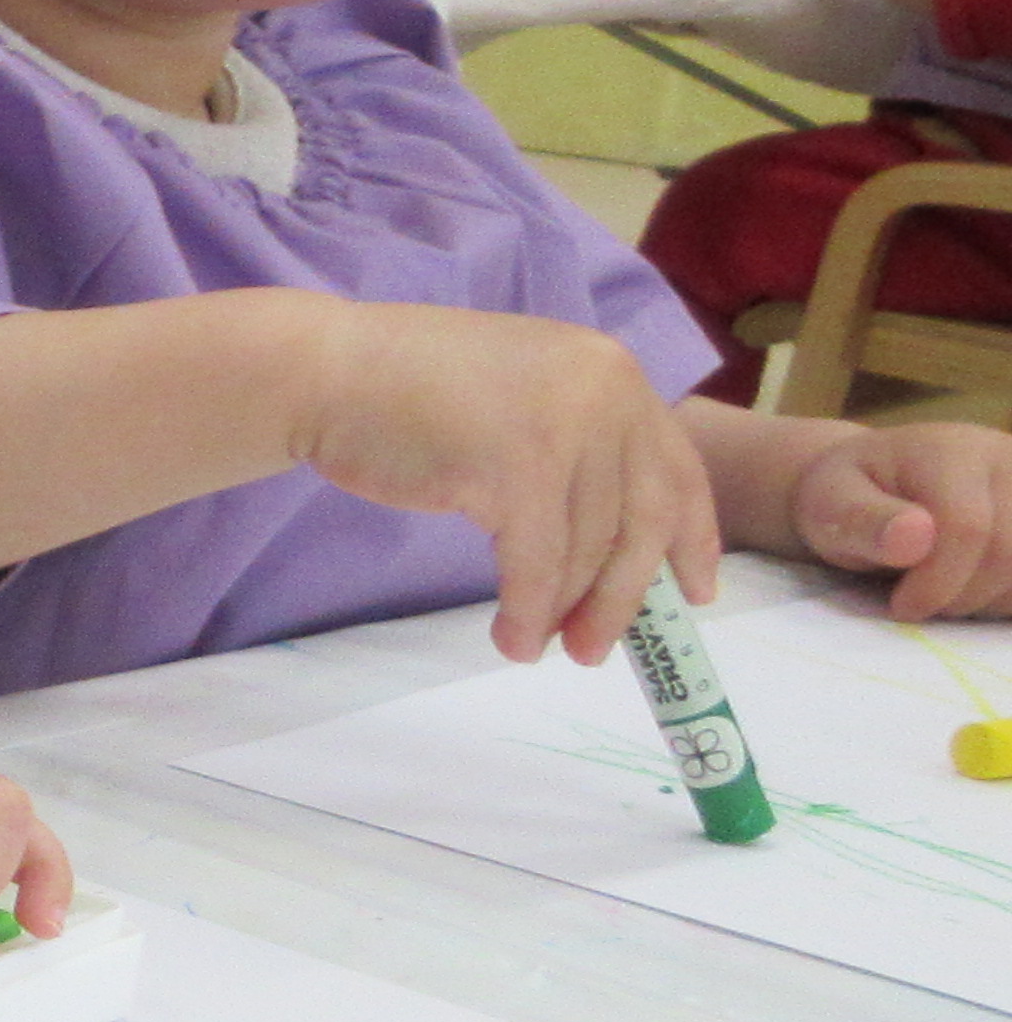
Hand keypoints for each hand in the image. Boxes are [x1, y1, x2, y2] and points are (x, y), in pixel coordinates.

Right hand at [286, 302, 717, 662]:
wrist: (325, 372)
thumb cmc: (401, 390)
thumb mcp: (518, 397)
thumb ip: (572, 441)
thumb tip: (608, 544)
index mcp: (610, 372)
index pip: (677, 466)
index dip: (693, 538)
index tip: (696, 595)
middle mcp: (604, 391)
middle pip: (644, 518)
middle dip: (626, 595)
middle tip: (598, 649)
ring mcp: (564, 425)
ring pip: (590, 547)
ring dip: (566, 611)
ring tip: (538, 648)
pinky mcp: (516, 465)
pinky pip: (538, 562)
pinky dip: (528, 610)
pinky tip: (512, 637)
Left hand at [769, 418, 1011, 619]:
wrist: (874, 484)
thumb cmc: (846, 498)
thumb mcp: (829, 505)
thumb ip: (864, 521)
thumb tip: (915, 538)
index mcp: (948, 451)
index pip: (966, 527)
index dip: (938, 582)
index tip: (901, 607)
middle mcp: (1004, 459)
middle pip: (1008, 551)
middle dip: (962, 595)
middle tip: (918, 603)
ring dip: (988, 598)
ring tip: (942, 589)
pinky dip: (1006, 596)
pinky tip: (972, 588)